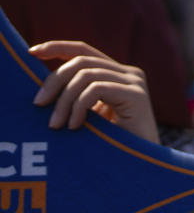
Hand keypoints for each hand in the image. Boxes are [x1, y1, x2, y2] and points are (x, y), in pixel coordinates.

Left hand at [30, 41, 158, 143]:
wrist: (142, 166)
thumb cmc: (114, 145)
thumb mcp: (91, 115)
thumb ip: (77, 95)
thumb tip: (45, 86)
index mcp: (118, 75)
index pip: (84, 50)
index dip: (57, 47)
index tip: (31, 53)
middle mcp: (130, 73)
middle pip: (81, 61)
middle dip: (54, 81)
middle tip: (38, 104)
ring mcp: (135, 82)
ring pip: (86, 75)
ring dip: (65, 100)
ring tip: (56, 124)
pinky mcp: (137, 95)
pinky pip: (96, 89)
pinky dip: (79, 107)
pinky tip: (76, 126)